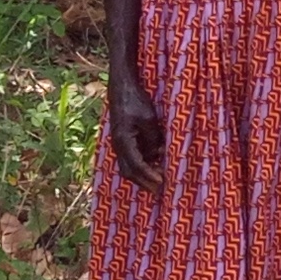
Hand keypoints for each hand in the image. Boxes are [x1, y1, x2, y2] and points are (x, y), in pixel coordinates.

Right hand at [108, 70, 167, 193]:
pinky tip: (156, 167)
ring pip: (129, 167)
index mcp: (123, 140)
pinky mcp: (124, 141)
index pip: (136, 165)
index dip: (149, 175)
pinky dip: (142, 166)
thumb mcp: (148, 118)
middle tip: (161, 191)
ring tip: (159, 182)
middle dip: (145, 183)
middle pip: (129, 172)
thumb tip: (158, 155)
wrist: (122, 88)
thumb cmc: (135, 100)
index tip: (162, 182)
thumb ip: (153, 138)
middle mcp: (118, 145)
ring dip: (144, 176)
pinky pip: (131, 159)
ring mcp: (120, 144)